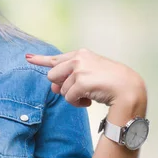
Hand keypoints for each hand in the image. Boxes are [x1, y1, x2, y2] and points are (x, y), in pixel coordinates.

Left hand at [25, 49, 146, 109]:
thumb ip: (71, 77)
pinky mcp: (81, 81)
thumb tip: (54, 88)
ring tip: (89, 96)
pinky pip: (69, 98)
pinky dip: (78, 103)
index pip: (55, 58)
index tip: (28, 58)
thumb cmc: (112, 82)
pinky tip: (90, 101)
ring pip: (61, 89)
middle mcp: (78, 58)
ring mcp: (79, 69)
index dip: (40, 59)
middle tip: (78, 92)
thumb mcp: (91, 74)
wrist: (129, 88)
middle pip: (52, 76)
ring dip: (73, 97)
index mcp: (81, 54)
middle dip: (61, 87)